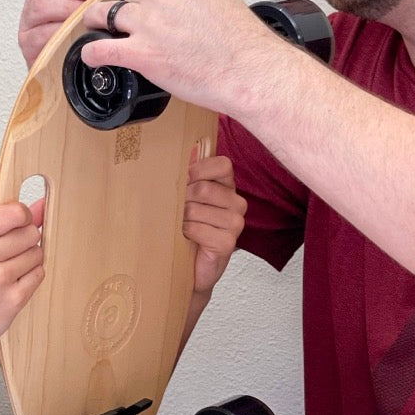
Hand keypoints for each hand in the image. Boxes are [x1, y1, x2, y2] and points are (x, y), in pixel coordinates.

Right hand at [0, 201, 44, 354]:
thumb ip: (5, 220)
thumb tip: (41, 205)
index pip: (15, 212)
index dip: (24, 217)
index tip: (17, 226)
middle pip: (31, 233)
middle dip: (26, 240)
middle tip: (8, 253)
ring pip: (38, 253)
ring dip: (29, 260)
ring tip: (9, 269)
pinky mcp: (14, 299)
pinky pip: (40, 274)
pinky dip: (31, 277)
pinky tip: (14, 283)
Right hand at [19, 0, 111, 64]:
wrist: (67, 68)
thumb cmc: (79, 35)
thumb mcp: (92, 7)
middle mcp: (37, 0)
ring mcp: (30, 21)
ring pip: (40, 6)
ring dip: (65, 8)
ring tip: (84, 13)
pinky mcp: (28, 44)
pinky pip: (40, 35)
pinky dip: (57, 32)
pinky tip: (73, 33)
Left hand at [79, 0, 275, 115]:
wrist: (247, 70)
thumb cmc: (240, 40)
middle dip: (129, 12)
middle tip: (139, 27)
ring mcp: (146, 23)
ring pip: (102, 16)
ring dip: (101, 26)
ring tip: (105, 35)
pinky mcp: (140, 53)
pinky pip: (98, 49)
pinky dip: (92, 53)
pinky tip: (94, 55)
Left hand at [184, 154, 245, 296]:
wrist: (188, 267)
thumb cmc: (187, 230)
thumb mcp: (184, 197)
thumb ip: (188, 173)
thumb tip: (189, 147)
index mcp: (227, 187)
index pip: (222, 164)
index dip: (198, 170)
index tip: (184, 180)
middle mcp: (236, 203)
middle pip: (204, 188)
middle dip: (182, 199)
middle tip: (177, 211)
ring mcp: (236, 223)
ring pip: (197, 209)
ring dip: (182, 219)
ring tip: (181, 227)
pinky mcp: (229, 242)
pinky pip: (199, 229)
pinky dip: (187, 234)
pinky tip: (188, 240)